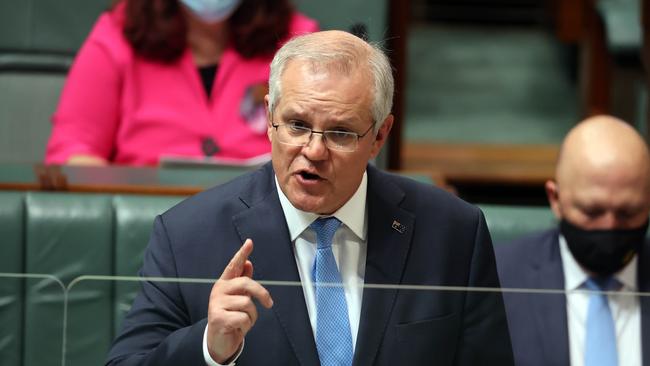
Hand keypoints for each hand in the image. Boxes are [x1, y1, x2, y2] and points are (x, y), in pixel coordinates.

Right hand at [206, 239, 273, 362]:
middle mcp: (218, 291)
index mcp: (224, 284)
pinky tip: (238, 327)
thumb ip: (242, 282)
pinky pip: (244, 318)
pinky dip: (246, 325)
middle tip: (269, 303)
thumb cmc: (230, 317)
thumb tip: (248, 264)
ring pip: (247, 304)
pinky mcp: (218, 318)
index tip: (249, 242)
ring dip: (252, 316)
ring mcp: (216, 304)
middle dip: (261, 293)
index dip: (242, 254)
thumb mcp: (237, 299)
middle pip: (246, 283)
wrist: (218, 341)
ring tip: (243, 321)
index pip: (234, 266)